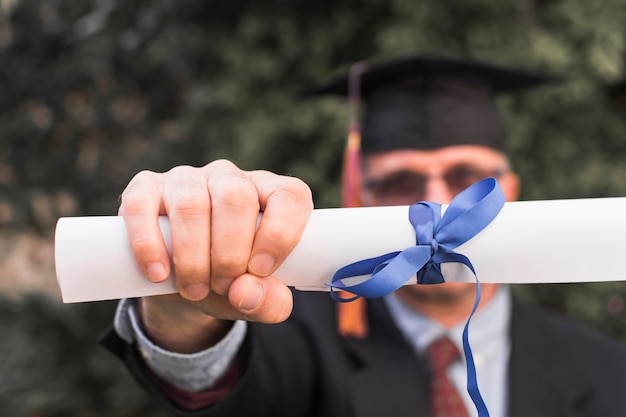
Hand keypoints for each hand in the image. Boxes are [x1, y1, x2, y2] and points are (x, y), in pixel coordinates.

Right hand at [119, 160, 312, 351]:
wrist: (183, 284)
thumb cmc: (229, 282)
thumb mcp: (255, 298)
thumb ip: (269, 303)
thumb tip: (246, 293)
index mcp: (269, 194)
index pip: (290, 195)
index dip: (280, 233)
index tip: (261, 271)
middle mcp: (230, 178)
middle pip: (236, 198)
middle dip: (230, 253)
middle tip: (223, 286)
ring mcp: (186, 178)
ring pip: (191, 204)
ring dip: (192, 256)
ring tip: (194, 289)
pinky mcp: (145, 188)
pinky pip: (140, 205)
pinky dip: (147, 244)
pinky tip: (157, 273)